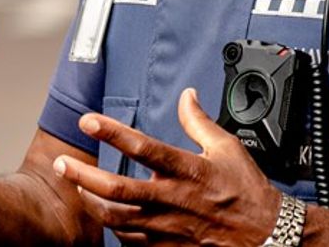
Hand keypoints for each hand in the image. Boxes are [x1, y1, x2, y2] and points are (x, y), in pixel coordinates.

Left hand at [53, 88, 281, 245]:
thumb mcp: (228, 149)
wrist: (267, 238)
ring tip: (77, 187)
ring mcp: (168, 227)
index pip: (143, 147)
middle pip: (117, 189)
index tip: (88, 120)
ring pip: (117, 219)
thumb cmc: (248, 193)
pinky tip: (106, 215)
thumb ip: (199, 122)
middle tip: (61, 165)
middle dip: (83, 176)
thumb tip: (187, 97)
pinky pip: (131, 240)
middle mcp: (173, 199)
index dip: (112, 132)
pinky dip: (114, 227)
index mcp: (187, 170)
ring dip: (91, 203)